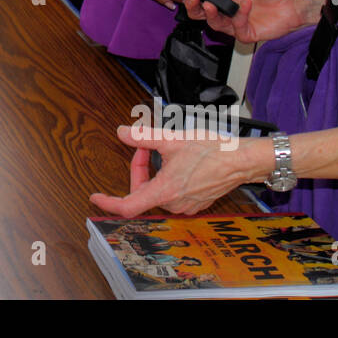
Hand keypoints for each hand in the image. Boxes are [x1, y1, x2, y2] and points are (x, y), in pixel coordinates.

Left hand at [89, 125, 254, 217]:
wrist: (242, 160)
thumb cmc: (213, 151)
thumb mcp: (171, 139)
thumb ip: (142, 137)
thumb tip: (122, 132)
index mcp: (165, 191)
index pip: (128, 206)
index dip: (108, 203)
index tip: (95, 197)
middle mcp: (174, 203)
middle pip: (142, 192)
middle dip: (138, 168)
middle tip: (146, 146)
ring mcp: (186, 205)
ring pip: (156, 191)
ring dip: (153, 172)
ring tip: (163, 150)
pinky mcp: (195, 203)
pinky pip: (171, 193)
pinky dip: (165, 178)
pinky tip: (176, 161)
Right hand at [181, 0, 313, 42]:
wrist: (294, 2)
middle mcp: (226, 9)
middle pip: (199, 12)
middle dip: (191, 6)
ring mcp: (235, 23)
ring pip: (213, 23)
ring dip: (210, 14)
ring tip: (210, 4)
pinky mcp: (246, 33)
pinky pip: (237, 29)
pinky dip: (239, 16)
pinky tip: (246, 3)